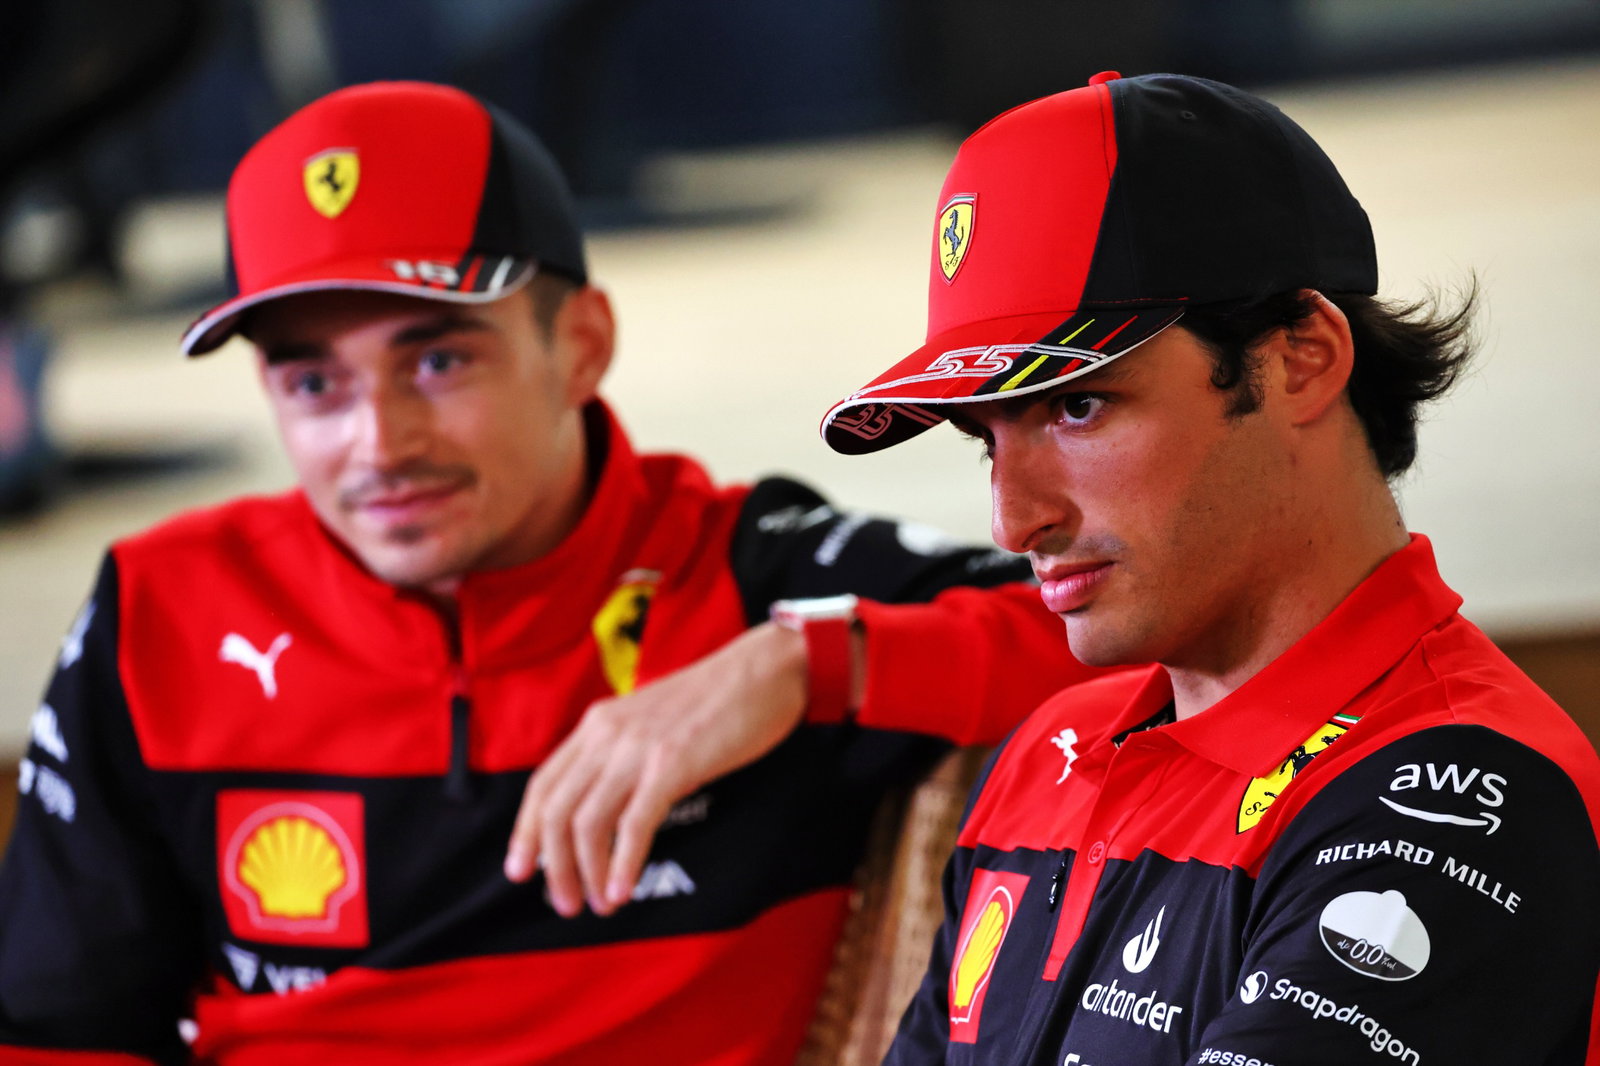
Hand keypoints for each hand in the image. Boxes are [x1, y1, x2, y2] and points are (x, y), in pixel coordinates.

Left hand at [504, 621, 809, 916]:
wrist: (765, 669)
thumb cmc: (718, 700)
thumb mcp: (652, 721)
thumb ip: (623, 754)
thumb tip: (607, 806)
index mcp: (599, 724)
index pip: (544, 784)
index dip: (526, 832)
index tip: (521, 870)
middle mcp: (608, 734)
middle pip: (557, 810)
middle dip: (553, 866)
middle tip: (565, 903)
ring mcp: (638, 748)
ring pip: (587, 822)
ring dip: (585, 872)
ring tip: (598, 904)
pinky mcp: (672, 763)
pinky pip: (635, 823)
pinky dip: (623, 863)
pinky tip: (622, 889)